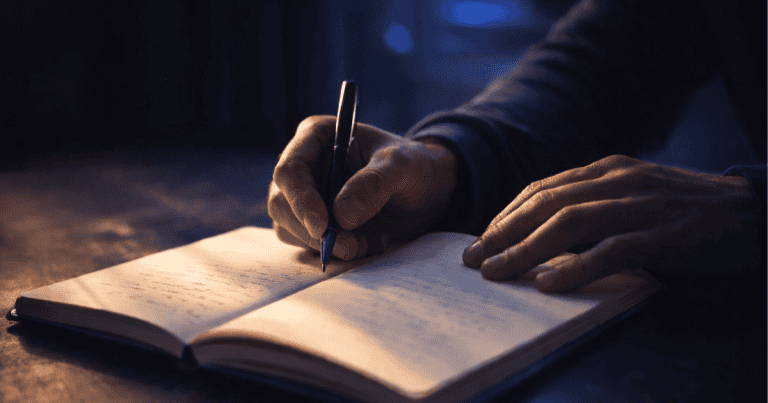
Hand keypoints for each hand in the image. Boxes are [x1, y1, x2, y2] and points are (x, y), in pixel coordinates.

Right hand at [269, 116, 456, 259]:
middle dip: (312, 231)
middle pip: (282, 203)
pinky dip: (336, 252)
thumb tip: (342, 215)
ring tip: (368, 242)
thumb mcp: (402, 167)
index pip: (290, 170)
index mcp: (316, 137)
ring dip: (326, 245)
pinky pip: (309, 246)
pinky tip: (367, 243)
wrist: (423, 193)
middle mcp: (304, 166)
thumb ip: (375, 183)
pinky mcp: (314, 224)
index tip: (323, 226)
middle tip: (350, 246)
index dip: (300, 200)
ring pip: (290, 228)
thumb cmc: (412, 167)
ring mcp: (305, 197)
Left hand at [462, 155, 761, 291]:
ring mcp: (642, 203)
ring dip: (528, 249)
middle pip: (547, 204)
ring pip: (572, 223)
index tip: (480, 239)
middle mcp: (619, 179)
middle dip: (504, 232)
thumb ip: (590, 208)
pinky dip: (578, 267)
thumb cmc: (680, 209)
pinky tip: (549, 283)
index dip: (506, 215)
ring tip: (498, 272)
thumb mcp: (630, 197)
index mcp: (606, 169)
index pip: (542, 189)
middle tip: (474, 259)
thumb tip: (539, 238)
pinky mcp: (666, 232)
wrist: (750, 210)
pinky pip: (613, 249)